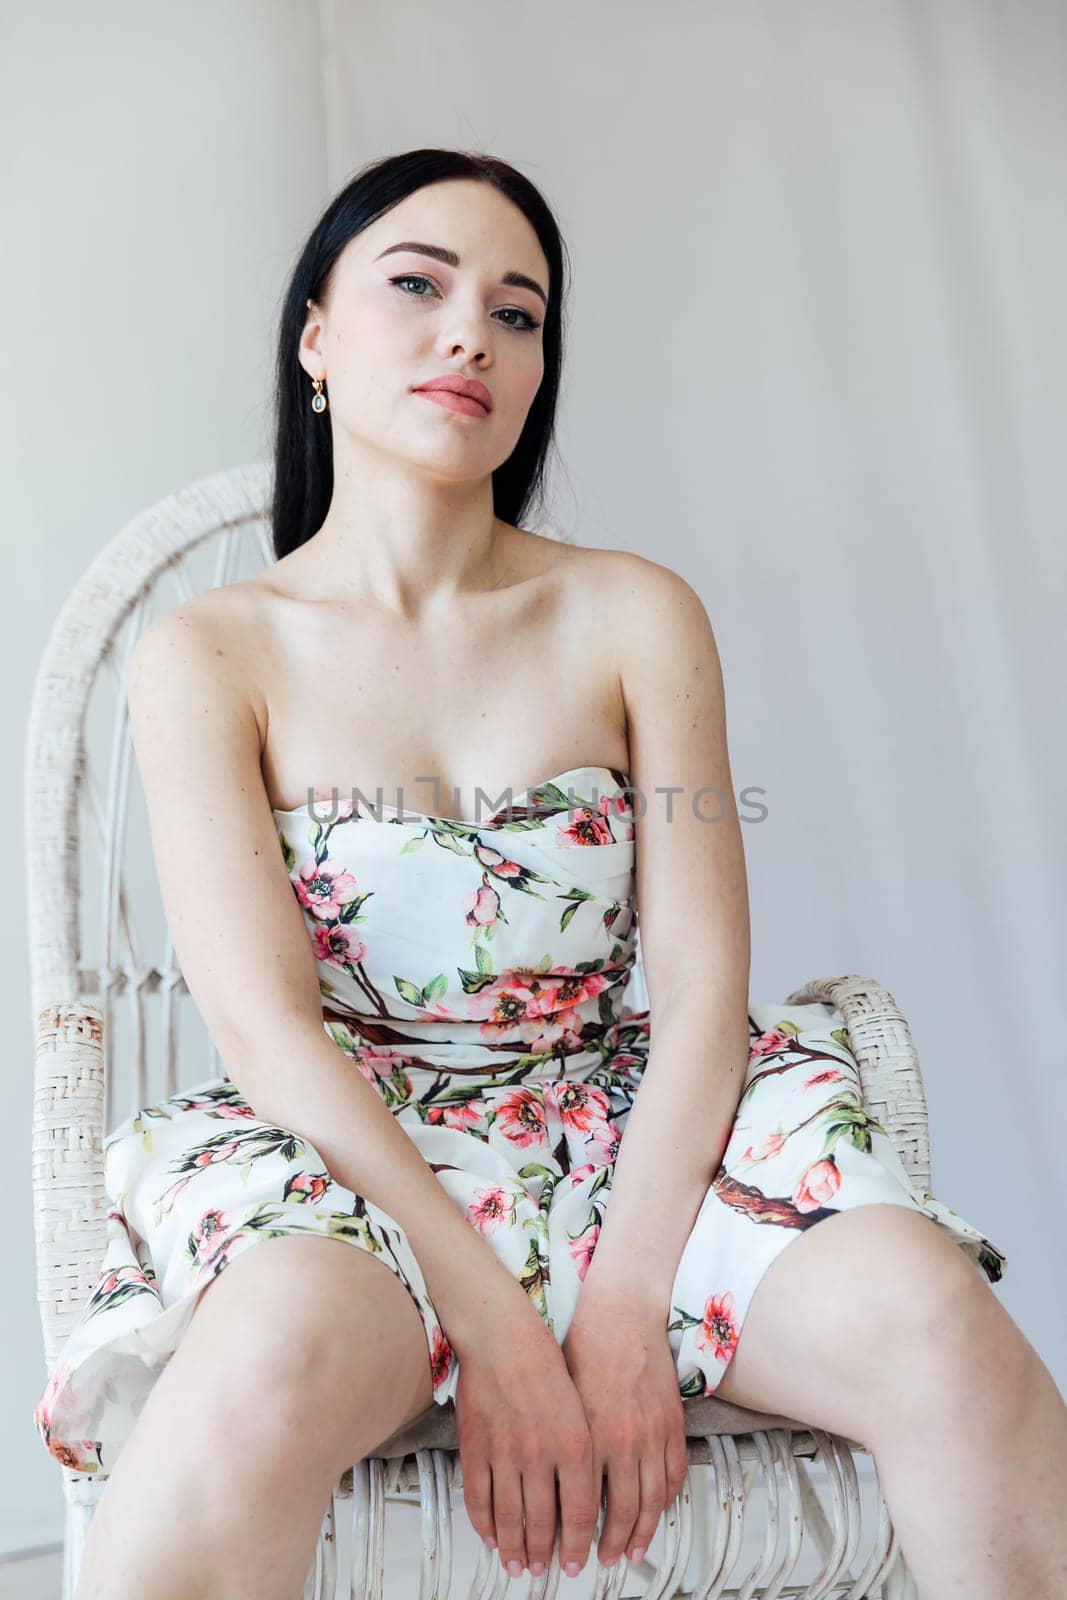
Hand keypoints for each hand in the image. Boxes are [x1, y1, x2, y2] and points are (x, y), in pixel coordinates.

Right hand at [454, 1294, 599, 1580]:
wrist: (501, 1333)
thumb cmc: (544, 1360)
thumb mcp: (581, 1407)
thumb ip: (584, 1454)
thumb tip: (585, 1498)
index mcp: (575, 1444)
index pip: (580, 1513)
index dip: (578, 1545)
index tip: (577, 1563)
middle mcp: (541, 1453)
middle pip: (544, 1523)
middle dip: (547, 1554)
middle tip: (547, 1570)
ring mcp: (504, 1452)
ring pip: (510, 1518)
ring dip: (516, 1548)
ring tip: (519, 1565)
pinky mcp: (475, 1447)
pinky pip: (478, 1498)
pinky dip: (484, 1524)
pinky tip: (491, 1537)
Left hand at [561, 1283, 688, 1568]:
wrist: (623, 1310)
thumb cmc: (585, 1344)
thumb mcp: (559, 1397)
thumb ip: (559, 1441)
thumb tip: (545, 1478)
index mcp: (588, 1438)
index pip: (582, 1507)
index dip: (575, 1537)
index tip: (568, 1553)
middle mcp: (622, 1443)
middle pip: (621, 1514)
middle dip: (612, 1546)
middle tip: (603, 1562)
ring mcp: (652, 1435)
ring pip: (651, 1502)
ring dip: (642, 1533)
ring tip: (632, 1551)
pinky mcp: (672, 1423)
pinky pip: (673, 1474)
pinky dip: (666, 1499)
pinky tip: (657, 1510)